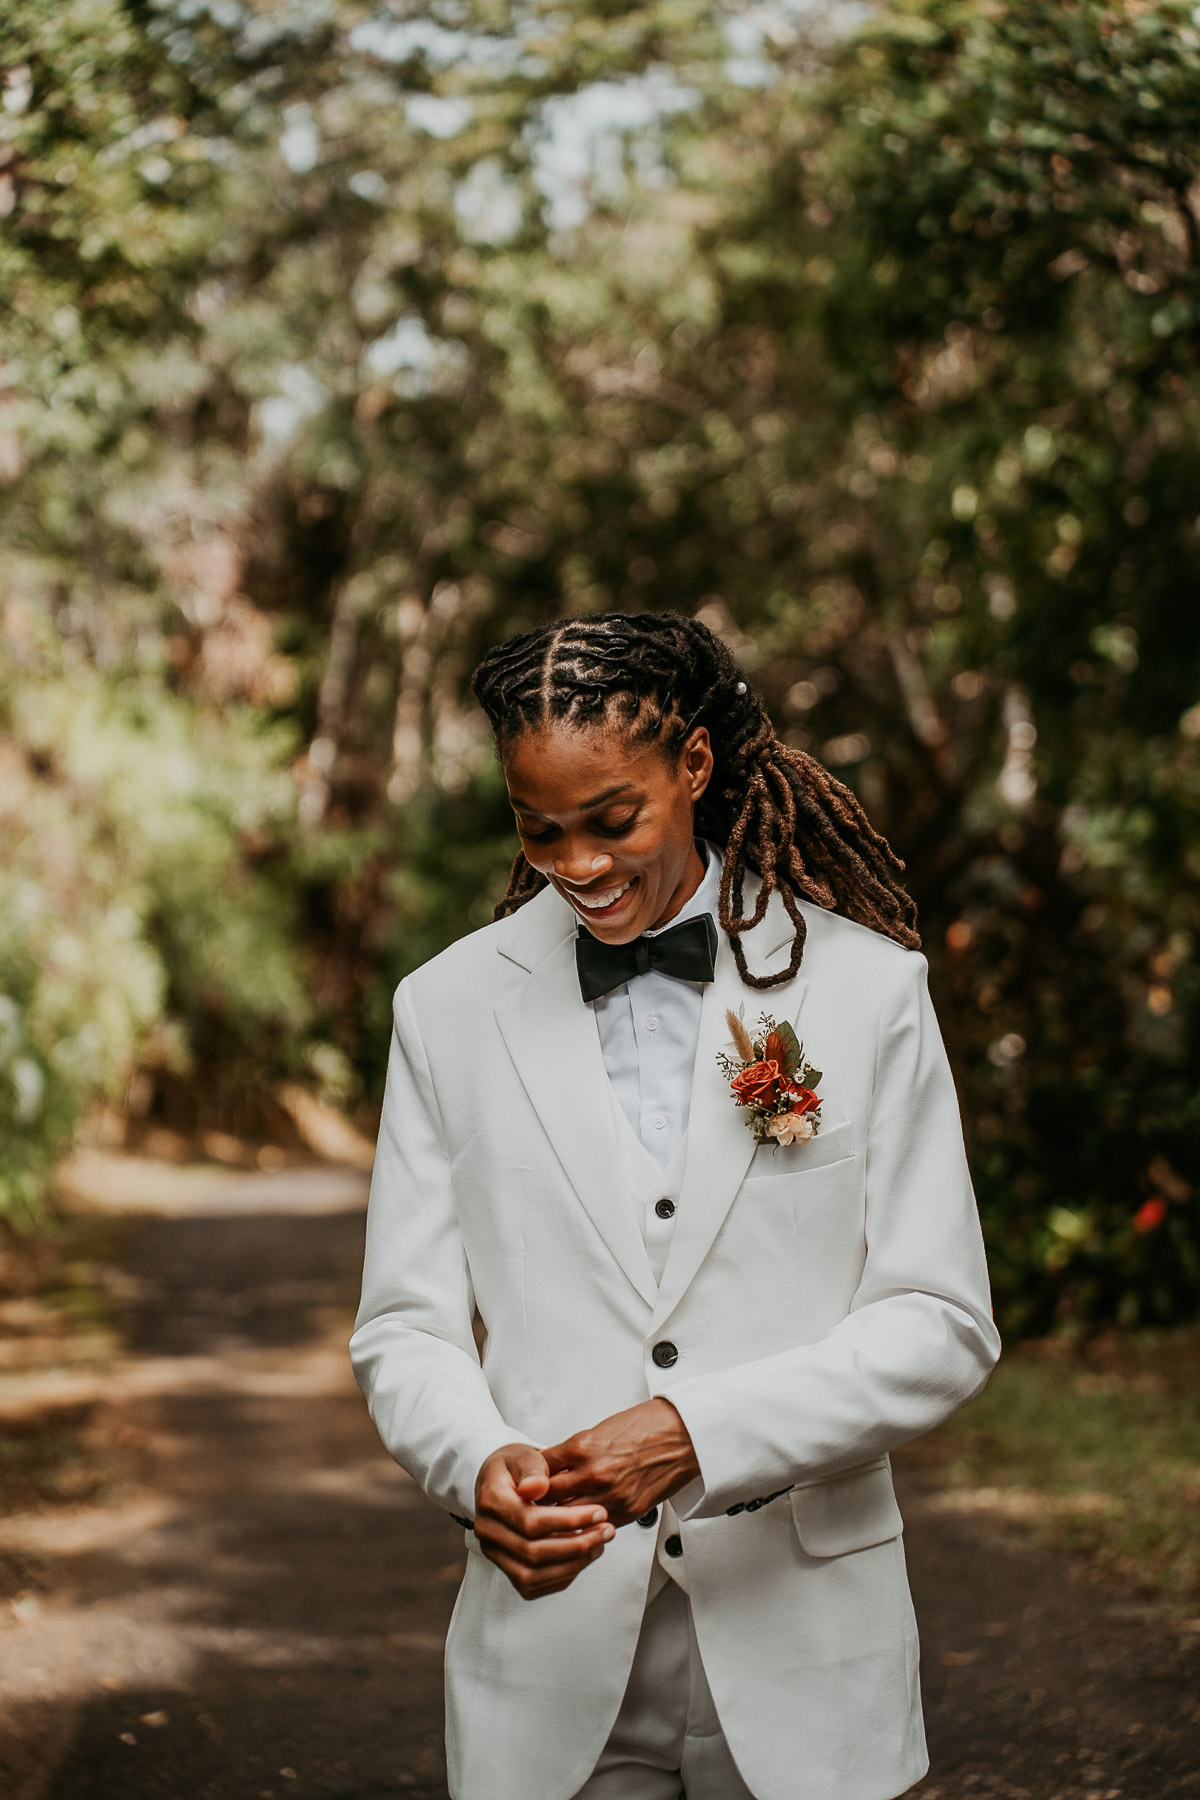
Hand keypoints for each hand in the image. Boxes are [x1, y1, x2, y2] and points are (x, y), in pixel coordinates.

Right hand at [474, 1443, 614, 1599]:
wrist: (502, 1481)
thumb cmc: (518, 1466)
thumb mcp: (525, 1457)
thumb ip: (533, 1470)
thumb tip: (536, 1488)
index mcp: (490, 1501)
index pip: (531, 1521)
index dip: (569, 1521)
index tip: (600, 1512)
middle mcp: (487, 1532)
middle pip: (533, 1553)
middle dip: (576, 1545)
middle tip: (607, 1530)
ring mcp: (494, 1554)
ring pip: (532, 1575)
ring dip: (572, 1564)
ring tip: (600, 1543)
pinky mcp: (506, 1570)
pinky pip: (534, 1585)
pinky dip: (563, 1575)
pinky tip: (585, 1556)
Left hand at [541, 1399, 699, 1526]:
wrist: (682, 1435)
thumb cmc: (644, 1426)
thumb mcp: (599, 1429)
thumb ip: (573, 1452)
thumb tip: (551, 1466)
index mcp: (582, 1447)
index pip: (540, 1471)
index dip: (529, 1481)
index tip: (523, 1487)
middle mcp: (593, 1473)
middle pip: (548, 1499)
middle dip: (537, 1504)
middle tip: (527, 1510)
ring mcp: (611, 1495)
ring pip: (569, 1518)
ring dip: (559, 1521)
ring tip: (548, 1524)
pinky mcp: (628, 1511)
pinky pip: (596, 1526)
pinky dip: (586, 1527)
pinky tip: (579, 1527)